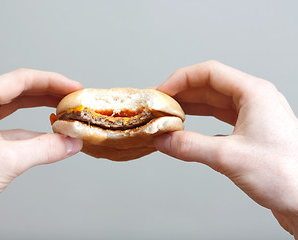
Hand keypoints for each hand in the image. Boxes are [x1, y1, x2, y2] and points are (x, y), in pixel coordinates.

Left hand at [0, 69, 82, 238]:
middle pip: (19, 91)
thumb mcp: (8, 162)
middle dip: (48, 93)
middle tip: (71, 98)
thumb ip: (45, 149)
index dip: (52, 82)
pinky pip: (10, 128)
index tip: (72, 88)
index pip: (21, 80)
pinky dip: (31, 130)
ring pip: (14, 107)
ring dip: (39, 109)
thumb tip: (71, 142)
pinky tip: (47, 136)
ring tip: (62, 111)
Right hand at [154, 61, 297, 237]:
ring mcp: (253, 117)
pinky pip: (219, 120)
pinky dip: (200, 123)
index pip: (209, 73)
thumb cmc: (285, 175)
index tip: (162, 92)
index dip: (181, 79)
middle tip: (160, 104)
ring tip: (168, 115)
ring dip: (190, 108)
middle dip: (182, 93)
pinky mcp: (250, 134)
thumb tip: (163, 140)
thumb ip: (190, 146)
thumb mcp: (229, 157)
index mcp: (254, 93)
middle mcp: (254, 100)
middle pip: (209, 86)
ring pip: (213, 102)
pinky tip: (187, 130)